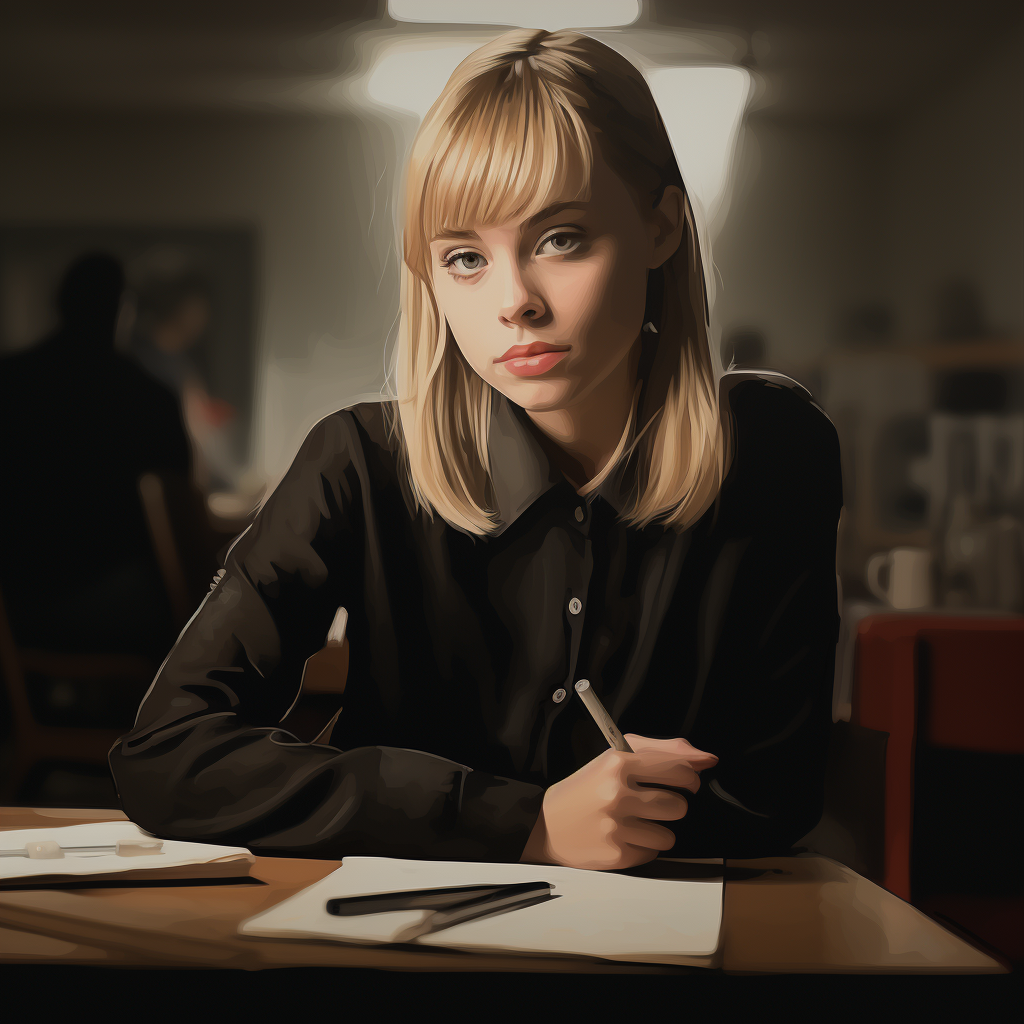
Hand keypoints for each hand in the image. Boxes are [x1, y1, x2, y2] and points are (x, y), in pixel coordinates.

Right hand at [519, 735, 717, 869]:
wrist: (547, 825)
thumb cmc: (587, 788)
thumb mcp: (616, 757)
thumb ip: (664, 751)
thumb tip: (708, 759)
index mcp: (617, 763)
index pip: (677, 769)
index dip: (690, 778)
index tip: (687, 783)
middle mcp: (617, 793)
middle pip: (678, 805)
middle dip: (671, 806)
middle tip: (652, 804)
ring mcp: (616, 826)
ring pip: (669, 834)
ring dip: (658, 830)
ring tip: (636, 823)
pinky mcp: (616, 854)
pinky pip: (653, 853)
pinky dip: (644, 848)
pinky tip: (624, 837)